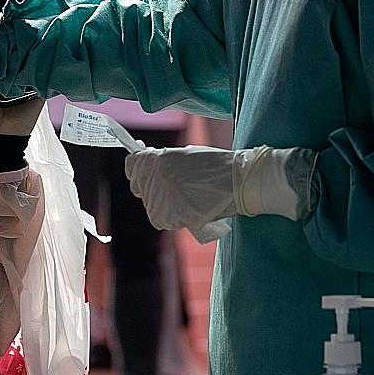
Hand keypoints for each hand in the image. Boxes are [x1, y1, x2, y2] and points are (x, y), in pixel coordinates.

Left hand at [124, 145, 311, 231]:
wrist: (241, 181)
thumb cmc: (218, 165)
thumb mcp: (186, 154)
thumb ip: (163, 161)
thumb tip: (146, 164)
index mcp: (158, 157)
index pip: (132, 166)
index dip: (139, 170)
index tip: (147, 172)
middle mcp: (155, 176)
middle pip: (140, 188)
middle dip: (154, 189)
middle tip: (178, 188)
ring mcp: (161, 197)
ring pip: (152, 207)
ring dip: (166, 205)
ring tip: (190, 198)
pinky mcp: (171, 215)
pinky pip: (163, 220)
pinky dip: (174, 218)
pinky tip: (191, 208)